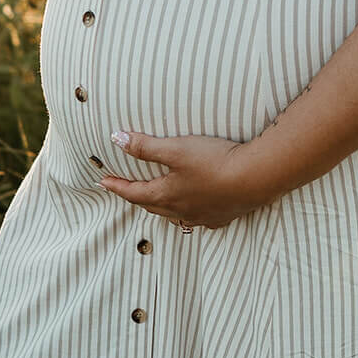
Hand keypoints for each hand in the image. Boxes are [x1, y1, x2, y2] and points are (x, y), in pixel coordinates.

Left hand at [98, 130, 269, 229]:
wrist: (255, 178)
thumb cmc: (213, 161)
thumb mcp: (176, 149)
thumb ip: (145, 146)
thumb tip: (116, 139)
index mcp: (167, 195)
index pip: (134, 193)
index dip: (117, 186)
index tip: (103, 182)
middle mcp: (182, 210)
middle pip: (152, 206)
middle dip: (136, 197)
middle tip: (125, 190)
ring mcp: (203, 216)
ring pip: (174, 215)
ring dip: (161, 207)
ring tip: (156, 200)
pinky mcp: (222, 216)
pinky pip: (197, 218)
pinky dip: (187, 212)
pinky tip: (194, 207)